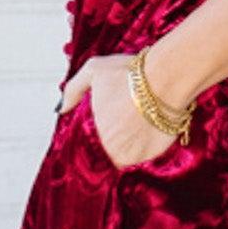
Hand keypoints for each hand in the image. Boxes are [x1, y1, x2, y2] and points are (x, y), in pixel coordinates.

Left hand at [57, 53, 179, 169]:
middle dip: (112, 137)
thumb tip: (60, 109)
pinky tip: (147, 130)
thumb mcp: (94, 70)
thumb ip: (74, 89)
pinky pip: (143, 158)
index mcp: (92, 130)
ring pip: (123, 155)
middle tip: (125, 118)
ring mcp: (130, 155)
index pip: (87, 142)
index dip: (96, 132)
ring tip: (137, 123)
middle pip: (105, 149)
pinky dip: (144, 148)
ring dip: (127, 144)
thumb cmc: (130, 73)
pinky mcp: (151, 157)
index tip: (108, 120)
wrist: (166, 78)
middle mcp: (109, 147)